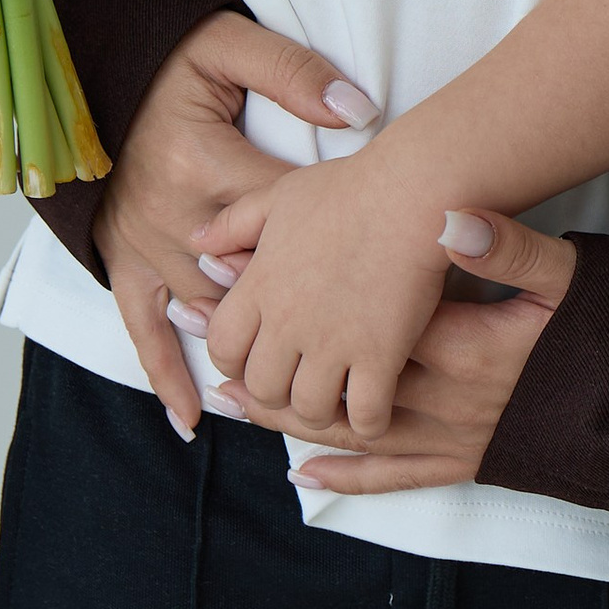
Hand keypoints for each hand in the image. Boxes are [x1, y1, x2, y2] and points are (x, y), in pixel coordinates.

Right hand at [93, 16, 379, 439]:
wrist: (92, 78)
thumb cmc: (168, 62)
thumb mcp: (228, 47)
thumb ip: (292, 74)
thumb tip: (355, 110)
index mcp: (203, 162)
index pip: (279, 211)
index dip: (327, 238)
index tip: (375, 256)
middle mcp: (170, 215)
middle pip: (246, 276)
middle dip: (298, 309)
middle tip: (353, 345)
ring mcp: (142, 247)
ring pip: (204, 310)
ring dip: (248, 350)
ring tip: (296, 392)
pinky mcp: (120, 264)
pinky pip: (141, 329)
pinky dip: (166, 375)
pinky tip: (193, 419)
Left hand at [198, 152, 453, 443]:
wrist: (411, 191)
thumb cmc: (349, 189)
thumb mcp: (278, 197)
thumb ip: (233, 223)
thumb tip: (197, 242)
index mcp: (260, 286)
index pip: (222, 348)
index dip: (236, 359)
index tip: (260, 354)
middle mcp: (288, 322)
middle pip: (263, 389)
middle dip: (278, 390)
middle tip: (302, 379)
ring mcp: (333, 343)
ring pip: (309, 410)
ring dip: (322, 409)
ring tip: (339, 394)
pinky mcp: (380, 356)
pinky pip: (363, 417)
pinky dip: (368, 420)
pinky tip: (377, 402)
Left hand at [235, 211, 575, 493]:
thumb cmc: (603, 329)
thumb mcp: (566, 273)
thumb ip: (509, 246)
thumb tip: (453, 221)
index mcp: (458, 343)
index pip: (356, 323)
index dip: (294, 304)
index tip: (239, 283)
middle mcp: (443, 398)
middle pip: (336, 380)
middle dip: (267, 360)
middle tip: (205, 338)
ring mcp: (452, 437)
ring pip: (350, 432)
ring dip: (286, 416)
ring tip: (229, 399)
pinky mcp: (466, 464)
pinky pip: (395, 477)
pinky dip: (347, 478)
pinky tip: (304, 474)